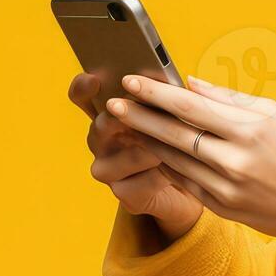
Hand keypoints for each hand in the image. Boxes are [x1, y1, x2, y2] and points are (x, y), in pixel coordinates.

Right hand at [68, 73, 204, 241]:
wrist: (193, 184)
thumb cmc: (180, 141)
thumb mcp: (172, 115)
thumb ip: (163, 99)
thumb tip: (168, 82)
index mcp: (107, 115)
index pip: (82, 96)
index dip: (83, 87)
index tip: (95, 80)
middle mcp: (100, 142)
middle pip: (102, 124)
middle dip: (128, 117)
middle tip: (149, 111)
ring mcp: (108, 170)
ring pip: (128, 155)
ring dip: (156, 149)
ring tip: (178, 143)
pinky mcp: (125, 195)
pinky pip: (145, 181)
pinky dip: (166, 174)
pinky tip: (182, 170)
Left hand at [106, 75, 275, 254]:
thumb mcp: (275, 115)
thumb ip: (229, 99)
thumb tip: (190, 84)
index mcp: (249, 130)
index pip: (189, 107)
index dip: (155, 93)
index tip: (131, 80)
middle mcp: (234, 161)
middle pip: (173, 134)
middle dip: (139, 116)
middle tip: (113, 103)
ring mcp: (226, 189)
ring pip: (173, 160)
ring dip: (146, 142)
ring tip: (125, 125)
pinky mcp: (222, 209)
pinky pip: (184, 183)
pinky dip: (166, 165)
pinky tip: (150, 152)